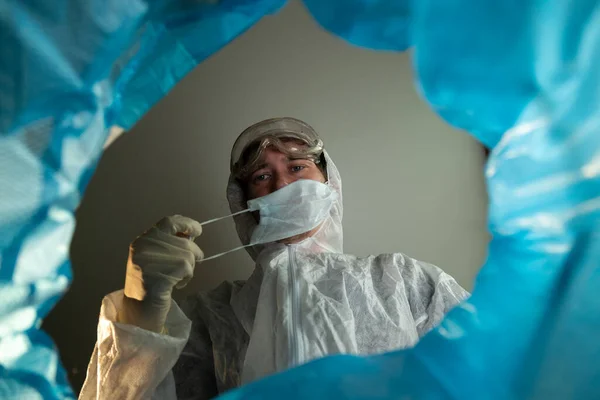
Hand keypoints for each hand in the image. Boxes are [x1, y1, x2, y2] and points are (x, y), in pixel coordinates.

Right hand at [119, 215, 202, 331]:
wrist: (139, 312)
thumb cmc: (149, 284)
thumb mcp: (154, 258)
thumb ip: (169, 244)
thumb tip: (191, 233)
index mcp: (142, 241)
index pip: (169, 222)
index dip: (186, 224)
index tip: (197, 229)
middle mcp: (145, 247)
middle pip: (184, 241)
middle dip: (193, 252)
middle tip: (194, 262)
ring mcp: (152, 260)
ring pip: (188, 255)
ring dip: (190, 268)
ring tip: (178, 278)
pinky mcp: (162, 274)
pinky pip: (188, 268)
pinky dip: (187, 277)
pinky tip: (177, 285)